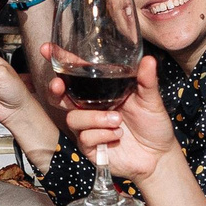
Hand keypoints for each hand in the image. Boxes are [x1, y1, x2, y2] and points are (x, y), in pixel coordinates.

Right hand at [57, 53, 183, 185]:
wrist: (159, 156)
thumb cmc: (153, 125)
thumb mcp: (151, 100)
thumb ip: (146, 81)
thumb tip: (148, 60)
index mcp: (102, 91)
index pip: (77, 73)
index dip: (61, 61)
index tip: (47, 49)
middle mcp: (90, 107)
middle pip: (61, 96)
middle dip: (55, 89)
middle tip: (59, 85)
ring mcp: (88, 128)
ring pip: (73, 118)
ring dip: (94, 117)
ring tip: (117, 120)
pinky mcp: (90, 147)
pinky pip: (85, 137)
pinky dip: (102, 134)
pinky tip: (117, 135)